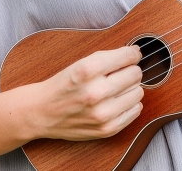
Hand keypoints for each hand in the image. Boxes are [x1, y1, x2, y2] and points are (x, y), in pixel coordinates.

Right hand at [26, 46, 144, 140]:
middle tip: (117, 75)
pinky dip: (129, 104)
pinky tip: (115, 102)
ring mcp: (102, 113)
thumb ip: (110, 56)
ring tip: (114, 89)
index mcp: (87, 70)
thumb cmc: (64, 85)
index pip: (129, 57)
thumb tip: (137, 53)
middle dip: (129, 71)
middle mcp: (95, 92)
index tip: (130, 56)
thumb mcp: (81, 62)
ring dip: (130, 88)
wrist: (42, 112)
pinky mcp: (107, 128)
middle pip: (136, 74)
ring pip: (139, 92)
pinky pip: (136, 110)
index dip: (132, 55)